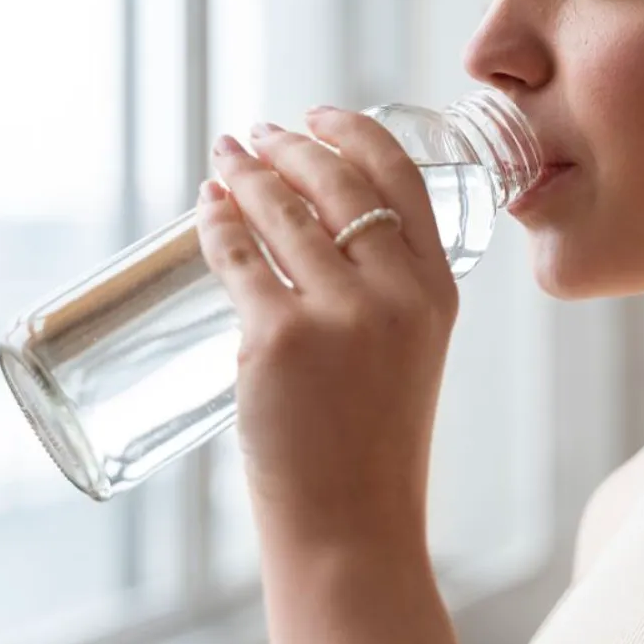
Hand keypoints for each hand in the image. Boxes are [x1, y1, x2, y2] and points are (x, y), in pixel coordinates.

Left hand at [195, 107, 456, 553]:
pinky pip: (237, 256)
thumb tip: (311, 236)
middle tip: (259, 134)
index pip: (402, 180)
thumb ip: (385, 297)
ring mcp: (339, 314)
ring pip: (283, 212)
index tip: (321, 116)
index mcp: (438, 291)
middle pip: (338, 183)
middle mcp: (397, 293)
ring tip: (225, 159)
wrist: (354, 527)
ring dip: (248, 173)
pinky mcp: (279, 340)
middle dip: (291, 146)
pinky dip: (215, 222)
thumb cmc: (374, 449)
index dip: (356, 135)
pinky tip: (205, 206)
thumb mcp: (411, 356)